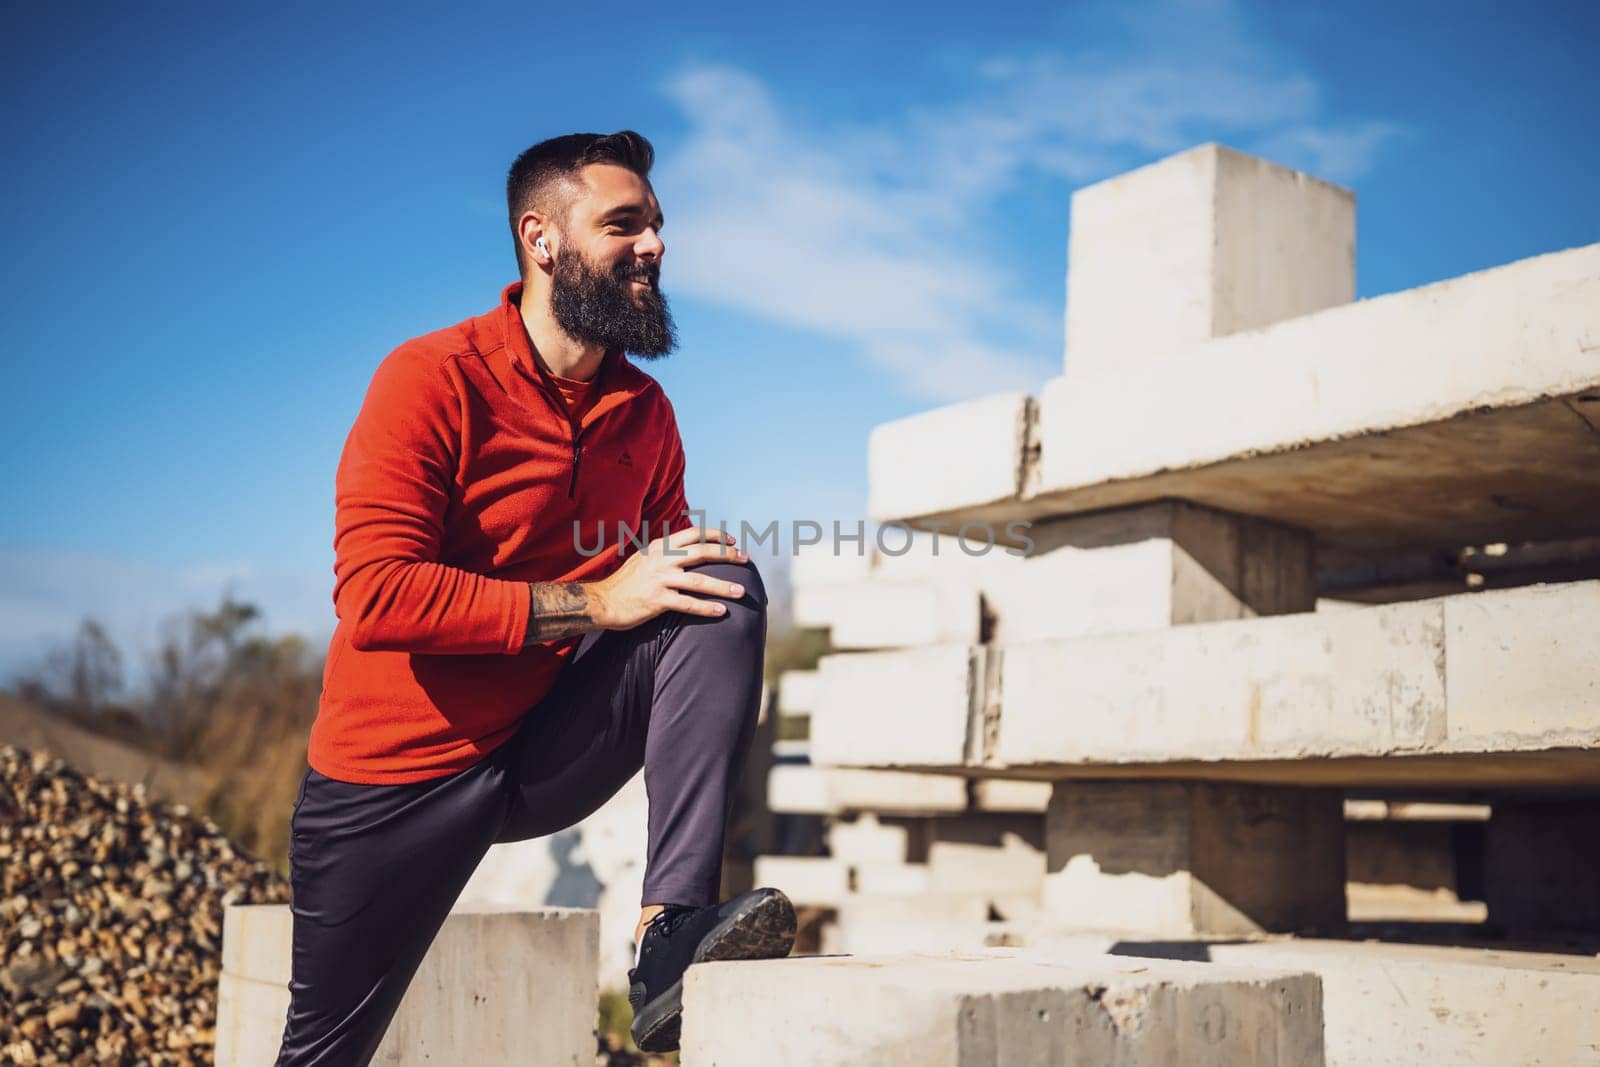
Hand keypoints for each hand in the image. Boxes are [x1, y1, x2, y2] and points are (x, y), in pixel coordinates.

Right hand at [589, 526, 748, 629]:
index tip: (732, 541)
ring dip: (723, 586)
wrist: (603, 601)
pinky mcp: (657, 600)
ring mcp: (659, 579)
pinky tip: (722, 611)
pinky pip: (688, 604)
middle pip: (701, 552)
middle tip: (745, 560)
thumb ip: (664, 551)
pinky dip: (706, 607)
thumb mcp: (644, 558)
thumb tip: (686, 546)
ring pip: (699, 581)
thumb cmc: (625, 582)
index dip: (715, 535)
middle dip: (727, 555)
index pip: (693, 533)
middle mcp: (661, 559)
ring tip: (742, 591)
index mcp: (659, 546)